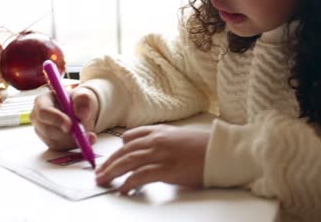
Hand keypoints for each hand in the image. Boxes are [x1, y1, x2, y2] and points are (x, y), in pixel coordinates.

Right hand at [31, 86, 98, 149]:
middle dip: (67, 133)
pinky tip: (85, 139)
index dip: (56, 119)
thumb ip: (83, 99)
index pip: (43, 112)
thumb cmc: (78, 100)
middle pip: (47, 129)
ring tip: (88, 133)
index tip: (70, 125)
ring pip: (54, 141)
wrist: (81, 111)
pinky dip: (74, 145)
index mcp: (42, 101)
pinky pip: (60, 148)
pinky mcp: (50, 142)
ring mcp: (42, 131)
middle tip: (84, 133)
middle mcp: (38, 117)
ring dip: (73, 140)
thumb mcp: (83, 95)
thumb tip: (81, 114)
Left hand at [95, 125, 209, 193]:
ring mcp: (161, 154)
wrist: (221, 152)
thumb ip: (165, 142)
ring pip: (128, 162)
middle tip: (100, 172)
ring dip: (112, 172)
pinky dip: (128, 183)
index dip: (119, 147)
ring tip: (103, 180)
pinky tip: (123, 189)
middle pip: (125, 150)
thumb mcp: (181, 138)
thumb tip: (153, 154)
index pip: (132, 136)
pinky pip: (140, 176)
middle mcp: (158, 140)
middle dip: (109, 162)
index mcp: (162, 131)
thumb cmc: (205, 147)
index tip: (112, 156)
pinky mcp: (166, 169)